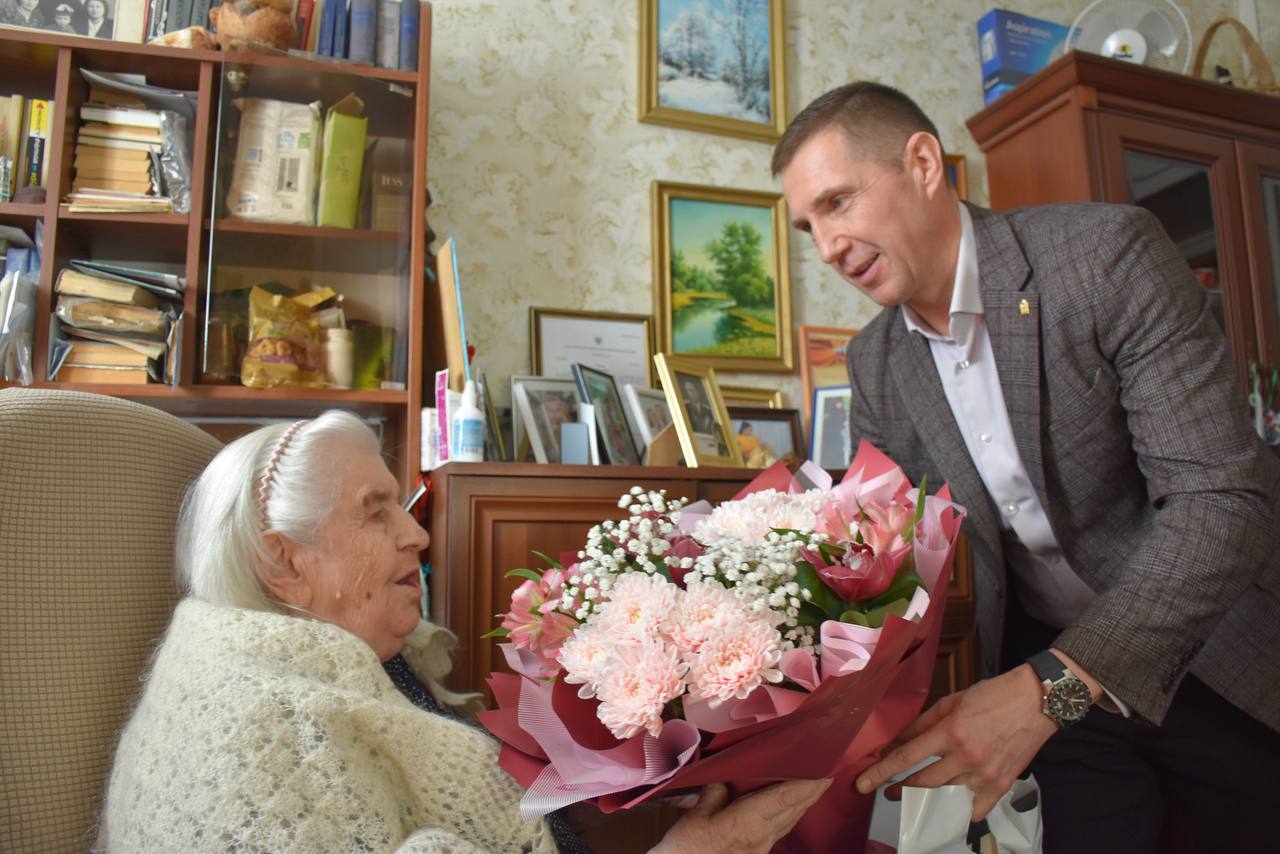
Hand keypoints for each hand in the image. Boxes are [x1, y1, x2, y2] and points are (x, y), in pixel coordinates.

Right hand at [651, 778, 831, 853]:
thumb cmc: (687, 850)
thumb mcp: (696, 817)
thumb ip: (714, 793)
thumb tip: (725, 778)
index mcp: (747, 823)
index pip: (784, 799)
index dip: (806, 785)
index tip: (824, 772)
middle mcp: (761, 836)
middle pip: (794, 810)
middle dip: (812, 792)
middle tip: (827, 773)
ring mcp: (760, 847)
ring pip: (789, 821)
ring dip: (803, 804)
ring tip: (814, 787)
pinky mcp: (755, 852)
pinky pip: (780, 829)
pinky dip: (789, 814)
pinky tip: (788, 809)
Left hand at [853, 665, 1056, 820]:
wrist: (1036, 701)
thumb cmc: (993, 696)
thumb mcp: (951, 701)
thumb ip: (922, 723)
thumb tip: (898, 740)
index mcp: (950, 731)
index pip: (905, 758)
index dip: (879, 773)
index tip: (862, 784)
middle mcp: (966, 757)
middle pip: (921, 782)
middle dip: (899, 788)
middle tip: (888, 790)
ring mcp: (984, 774)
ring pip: (944, 795)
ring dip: (926, 796)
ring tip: (915, 792)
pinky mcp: (1001, 785)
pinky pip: (974, 809)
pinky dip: (960, 809)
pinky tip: (950, 803)